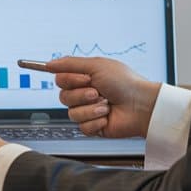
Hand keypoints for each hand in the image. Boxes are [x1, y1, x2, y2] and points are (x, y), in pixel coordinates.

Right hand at [42, 57, 160, 137]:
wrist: (141, 105)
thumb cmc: (124, 83)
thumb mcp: (96, 65)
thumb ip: (70, 64)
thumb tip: (49, 63)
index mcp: (84, 78)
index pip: (60, 80)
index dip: (70, 80)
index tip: (86, 78)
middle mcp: (84, 94)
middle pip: (63, 97)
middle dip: (82, 95)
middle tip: (98, 92)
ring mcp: (88, 111)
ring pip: (72, 113)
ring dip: (91, 109)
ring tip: (106, 105)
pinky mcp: (93, 127)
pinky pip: (82, 127)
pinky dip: (96, 121)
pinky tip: (107, 117)